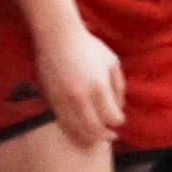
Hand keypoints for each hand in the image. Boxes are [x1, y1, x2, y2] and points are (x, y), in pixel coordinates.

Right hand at [38, 20, 127, 149]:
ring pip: (77, 129)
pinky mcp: (51, 98)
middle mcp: (80, 97)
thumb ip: (118, 86)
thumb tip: (119, 107)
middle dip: (106, 135)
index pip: (112, 117)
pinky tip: (80, 127)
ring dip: (89, 136)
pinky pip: (62, 121)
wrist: (56, 36)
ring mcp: (63, 99)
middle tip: (111, 135)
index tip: (120, 118)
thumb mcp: (112, 62)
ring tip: (96, 136)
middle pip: (95, 129)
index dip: (119, 121)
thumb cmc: (88, 46)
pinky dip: (73, 128)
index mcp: (98, 87)